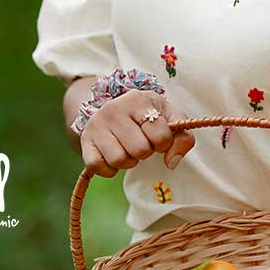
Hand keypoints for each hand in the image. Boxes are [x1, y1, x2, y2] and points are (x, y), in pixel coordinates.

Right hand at [80, 90, 195, 177]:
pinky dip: (109, 170)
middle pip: (140, 150)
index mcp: (138, 100)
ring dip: (128, 161)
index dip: (164, 143)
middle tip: (141, 143)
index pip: (160, 135)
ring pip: (119, 160)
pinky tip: (113, 157)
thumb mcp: (170, 118)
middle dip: (145, 152)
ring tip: (127, 149)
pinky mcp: (85, 141)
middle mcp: (114, 109)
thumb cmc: (148, 116)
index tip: (158, 137)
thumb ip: (183, 138)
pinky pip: (98, 167)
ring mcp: (97, 125)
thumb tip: (171, 163)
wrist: (112, 108)